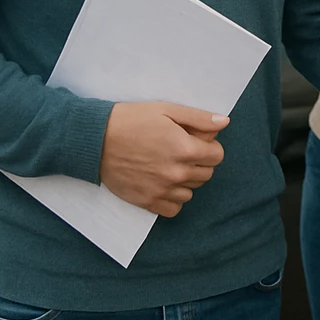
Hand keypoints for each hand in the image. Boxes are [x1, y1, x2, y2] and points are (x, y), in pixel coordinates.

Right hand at [100, 101, 229, 216]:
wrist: (95, 140)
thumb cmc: (131, 120)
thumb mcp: (166, 110)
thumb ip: (199, 118)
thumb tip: (224, 122)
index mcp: (185, 149)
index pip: (217, 156)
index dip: (209, 147)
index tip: (196, 142)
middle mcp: (176, 173)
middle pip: (206, 174)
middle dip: (199, 162)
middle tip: (180, 151)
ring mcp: (162, 190)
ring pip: (191, 192)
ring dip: (186, 180)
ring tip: (168, 165)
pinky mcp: (147, 201)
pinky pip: (174, 209)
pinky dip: (172, 198)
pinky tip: (162, 183)